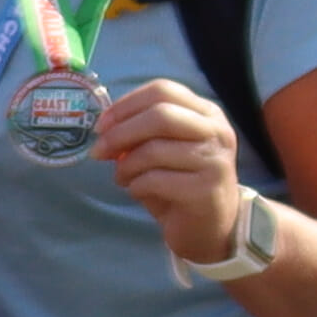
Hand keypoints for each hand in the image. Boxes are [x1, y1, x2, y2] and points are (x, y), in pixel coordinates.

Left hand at [89, 73, 247, 267]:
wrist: (209, 226)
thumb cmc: (180, 181)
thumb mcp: (161, 148)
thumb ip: (140, 131)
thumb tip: (104, 128)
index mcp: (206, 113)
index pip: (163, 90)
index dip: (126, 105)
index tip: (102, 125)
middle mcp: (217, 131)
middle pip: (160, 115)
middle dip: (120, 133)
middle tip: (99, 152)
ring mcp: (215, 161)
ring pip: (154, 150)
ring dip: (126, 165)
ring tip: (123, 177)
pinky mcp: (206, 190)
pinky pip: (155, 180)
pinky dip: (136, 186)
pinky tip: (138, 191)